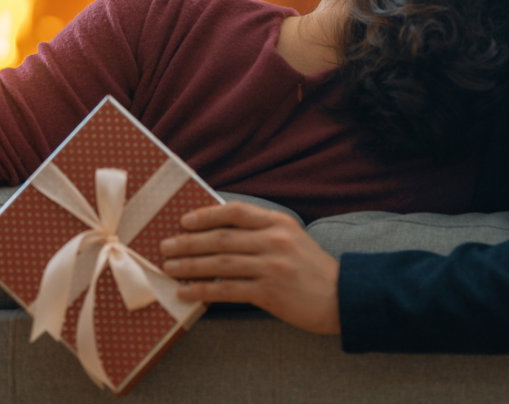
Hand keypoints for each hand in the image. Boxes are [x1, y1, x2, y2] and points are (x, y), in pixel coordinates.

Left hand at [160, 202, 340, 334]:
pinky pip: (227, 290)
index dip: (206, 215)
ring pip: (220, 264)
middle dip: (189, 242)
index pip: (235, 211)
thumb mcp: (292, 238)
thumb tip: (218, 234)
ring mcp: (271, 266)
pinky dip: (202, 291)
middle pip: (221, 238)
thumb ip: (261, 232)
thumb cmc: (312, 269)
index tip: (184, 221)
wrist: (342, 298)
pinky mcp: (269, 292)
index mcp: (278, 222)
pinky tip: (186, 292)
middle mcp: (274, 240)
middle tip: (166, 246)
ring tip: (170, 268)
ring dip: (190, 266)